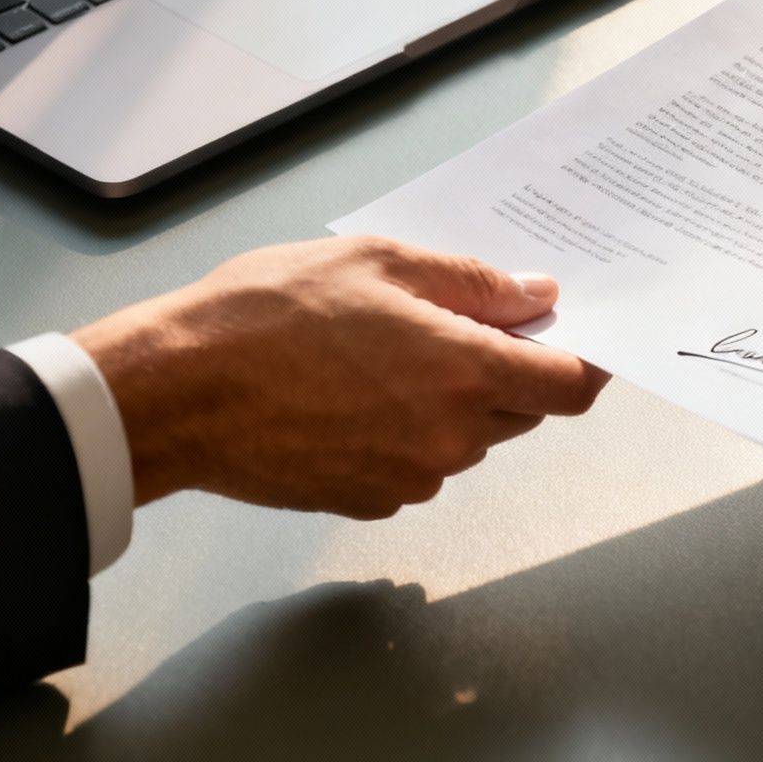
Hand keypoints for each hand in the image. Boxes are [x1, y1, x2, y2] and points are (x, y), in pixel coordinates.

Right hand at [70, 236, 607, 518]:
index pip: (570, 387)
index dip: (586, 362)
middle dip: (508, 369)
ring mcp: (409, 477)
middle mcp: (448, 438)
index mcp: (463, 374)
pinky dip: (405, 431)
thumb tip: (533, 295)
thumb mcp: (377, 262)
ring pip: (468, 439)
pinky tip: (352, 392)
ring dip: (452, 401)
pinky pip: (417, 463)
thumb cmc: (262, 317)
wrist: (175, 391)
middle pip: (522, 411)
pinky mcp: (368, 501)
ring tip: (382, 352)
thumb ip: (472, 282)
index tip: (580, 340)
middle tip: (458, 322)